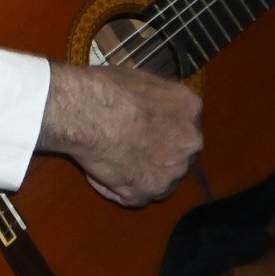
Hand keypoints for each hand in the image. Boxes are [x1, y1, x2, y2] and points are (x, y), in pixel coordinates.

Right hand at [40, 63, 202, 206]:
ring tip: (106, 161)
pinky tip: (97, 173)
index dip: (160, 127)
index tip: (140, 127)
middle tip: (125, 146)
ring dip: (138, 174)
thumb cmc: (103, 89)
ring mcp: (171, 170)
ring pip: (159, 178)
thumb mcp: (138, 79)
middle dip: (154, 153)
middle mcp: (190, 141)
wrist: (85, 112)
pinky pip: (132, 196)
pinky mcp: (147, 191)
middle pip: (176, 153)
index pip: (182, 122)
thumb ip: (154, 99)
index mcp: (189, 106)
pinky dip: (114, 189)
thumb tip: (146, 107)